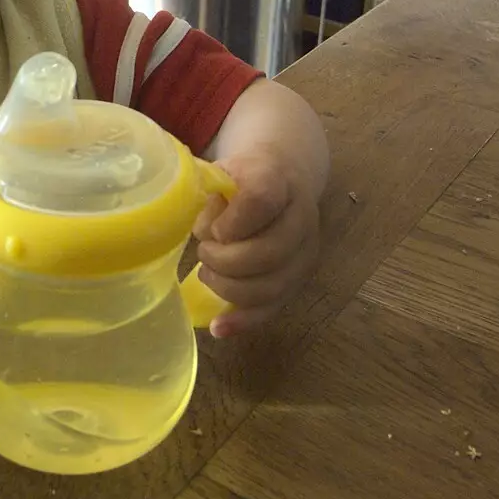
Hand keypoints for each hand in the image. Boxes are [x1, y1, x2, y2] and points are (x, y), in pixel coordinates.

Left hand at [192, 149, 319, 337]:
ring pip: (272, 287)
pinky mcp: (298, 282)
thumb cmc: (243, 178)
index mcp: (279, 182)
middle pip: (269, 254)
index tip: (212, 229)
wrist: (284, 178)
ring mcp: (304, 254)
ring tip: (206, 273)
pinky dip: (243, 321)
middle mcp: (301, 219)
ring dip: (229, 288)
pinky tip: (218, 327)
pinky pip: (273, 309)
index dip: (231, 221)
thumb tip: (194, 227)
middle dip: (225, 261)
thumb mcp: (222, 171)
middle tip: (203, 252)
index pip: (262, 201)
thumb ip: (204, 193)